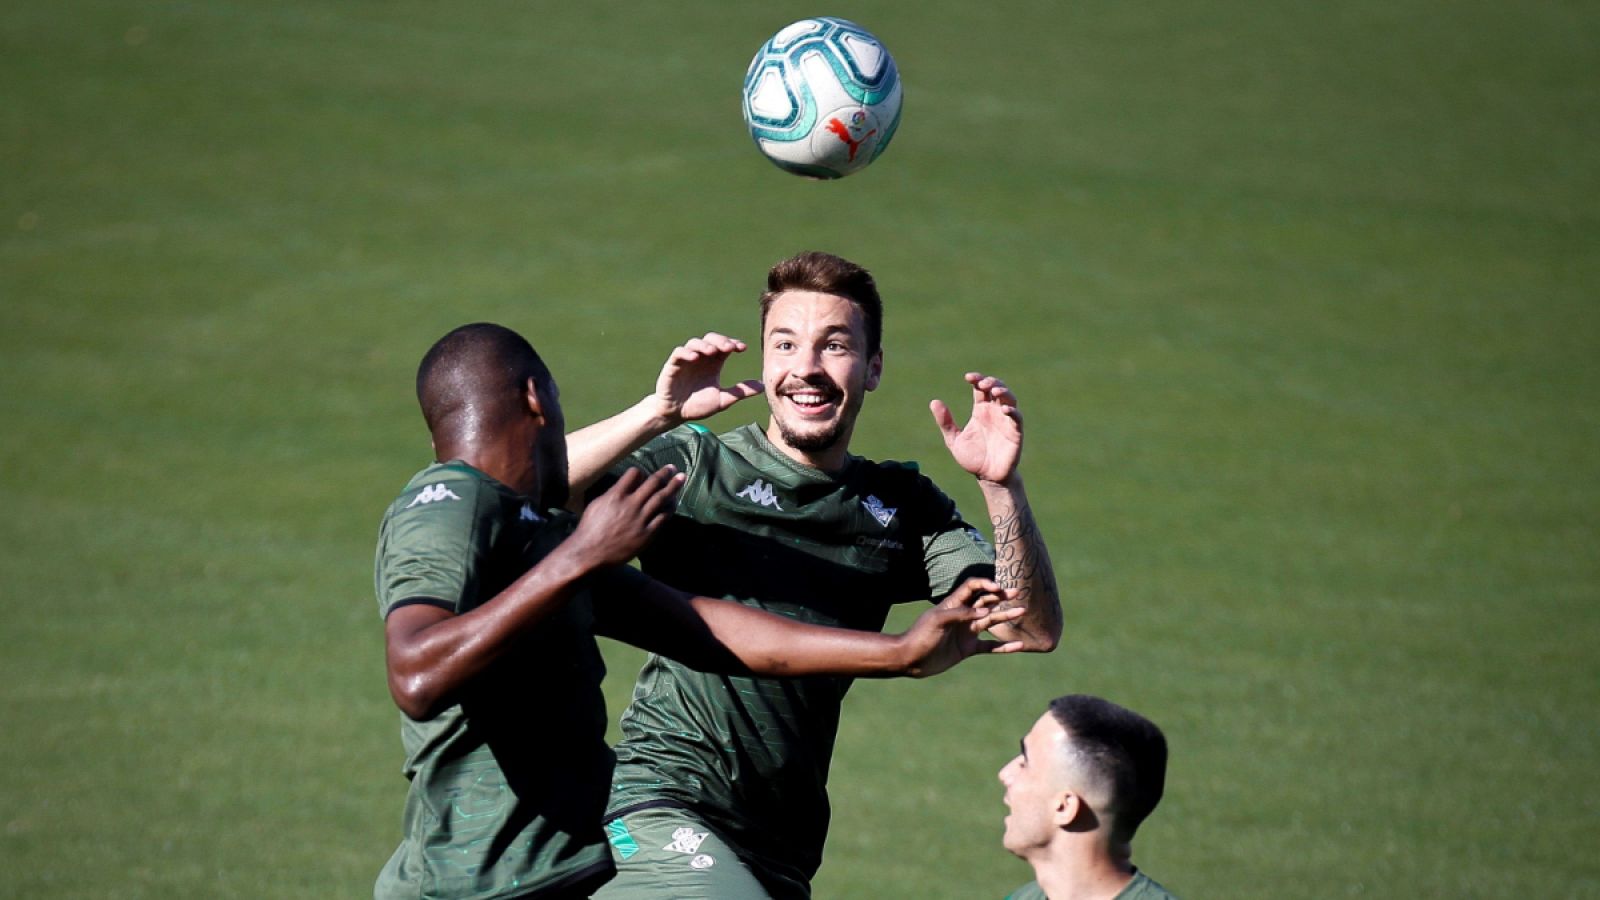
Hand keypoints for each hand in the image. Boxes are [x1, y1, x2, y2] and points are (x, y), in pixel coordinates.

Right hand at [568, 465, 684, 567]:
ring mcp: (640, 520)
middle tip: (673, 468)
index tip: (644, 473)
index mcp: (616, 495)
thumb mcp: (597, 504)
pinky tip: (674, 503)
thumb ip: (613, 493)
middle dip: (664, 473)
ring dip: (673, 487)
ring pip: (661, 499)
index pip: (634, 474)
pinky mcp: (646, 534)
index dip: (641, 472)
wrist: (590, 553)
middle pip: (653, 483)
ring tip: (681, 479)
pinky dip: (670, 508)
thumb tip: (625, 485)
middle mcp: (630, 505)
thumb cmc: (589, 528)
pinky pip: (663, 518)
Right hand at [650, 332, 763, 424]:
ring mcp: (687, 360)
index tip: (742, 348)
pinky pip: (679, 352)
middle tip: (730, 348)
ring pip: (695, 342)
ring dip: (705, 345)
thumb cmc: (698, 406)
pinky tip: (695, 358)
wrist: (677, 414)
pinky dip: (687, 352)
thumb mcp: (723, 400)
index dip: (733, 343)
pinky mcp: (673, 365)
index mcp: (714, 363)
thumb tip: (763, 387)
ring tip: (713, 352)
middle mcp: (701, 358)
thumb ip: (741, 392)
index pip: (725, 346)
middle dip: (721, 340)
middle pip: (711, 339)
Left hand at [894, 578, 1025, 677]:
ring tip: (1022, 611)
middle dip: (1000, 596)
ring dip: (1006, 616)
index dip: (985, 584)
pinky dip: (1004, 646)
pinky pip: (990, 646)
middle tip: (1017, 593)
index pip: (972, 587)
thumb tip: (985, 612)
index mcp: (953, 604)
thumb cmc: (920, 636)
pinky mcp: (968, 649)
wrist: (911, 660)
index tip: (998, 588)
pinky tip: (1019, 646)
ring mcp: (967, 632)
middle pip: (985, 602)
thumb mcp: (938, 620)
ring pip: (991, 621)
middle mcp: (963, 616)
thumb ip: (961, 614)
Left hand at [930, 373, 1023, 485]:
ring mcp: (1006, 421)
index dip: (977, 379)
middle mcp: (994, 412)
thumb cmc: (973, 458)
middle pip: (997, 389)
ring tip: (994, 391)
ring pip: (1009, 399)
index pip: (980, 389)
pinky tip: (1004, 410)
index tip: (968, 377)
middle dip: (991, 382)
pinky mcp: (1015, 432)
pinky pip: (1017, 418)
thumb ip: (946, 422)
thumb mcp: (954, 440)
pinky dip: (1013, 411)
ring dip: (1004, 392)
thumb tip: (934, 401)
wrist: (987, 477)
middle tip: (982, 383)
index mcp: (980, 411)